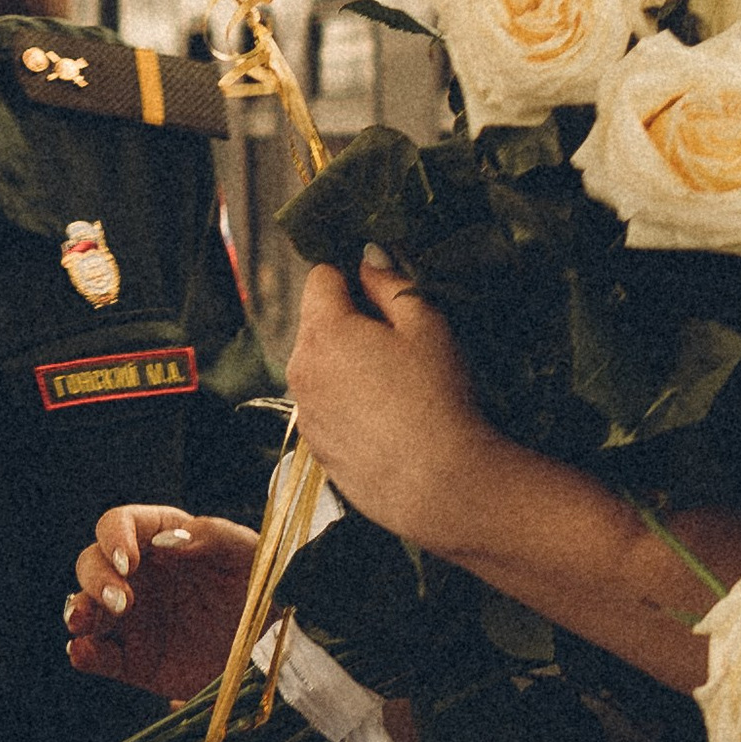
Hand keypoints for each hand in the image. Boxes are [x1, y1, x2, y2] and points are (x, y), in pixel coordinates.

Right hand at [65, 505, 260, 699]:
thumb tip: (167, 540)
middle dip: (97, 579)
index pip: (120, 525)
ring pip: (85, 607)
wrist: (277, 644)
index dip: (114, 537)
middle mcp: (138, 576)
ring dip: (78, 611)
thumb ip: (212, 536)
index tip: (129, 560)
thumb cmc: (266, 584)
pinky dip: (84, 654)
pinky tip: (84, 653)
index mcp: (161, 538)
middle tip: (122, 601)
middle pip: (92, 564)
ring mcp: (131, 619)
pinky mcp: (133, 660)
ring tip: (84, 624)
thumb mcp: (250, 552)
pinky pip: (98, 655)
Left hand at [285, 250, 498, 547]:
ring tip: (396, 390)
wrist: (439, 485)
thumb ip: (389, 283)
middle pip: (316, 324)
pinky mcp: (314, 447)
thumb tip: (366, 256)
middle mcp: (300, 368)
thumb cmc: (439, 397)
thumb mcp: (426, 325)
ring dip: (346, 366)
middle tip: (399, 348)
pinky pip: (324, 407)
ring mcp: (304, 411)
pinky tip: (386, 422)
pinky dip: (347, 405)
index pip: (321, 277)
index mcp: (324, 331)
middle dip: (350, 324)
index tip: (384, 298)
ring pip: (320, 367)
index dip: (353, 278)